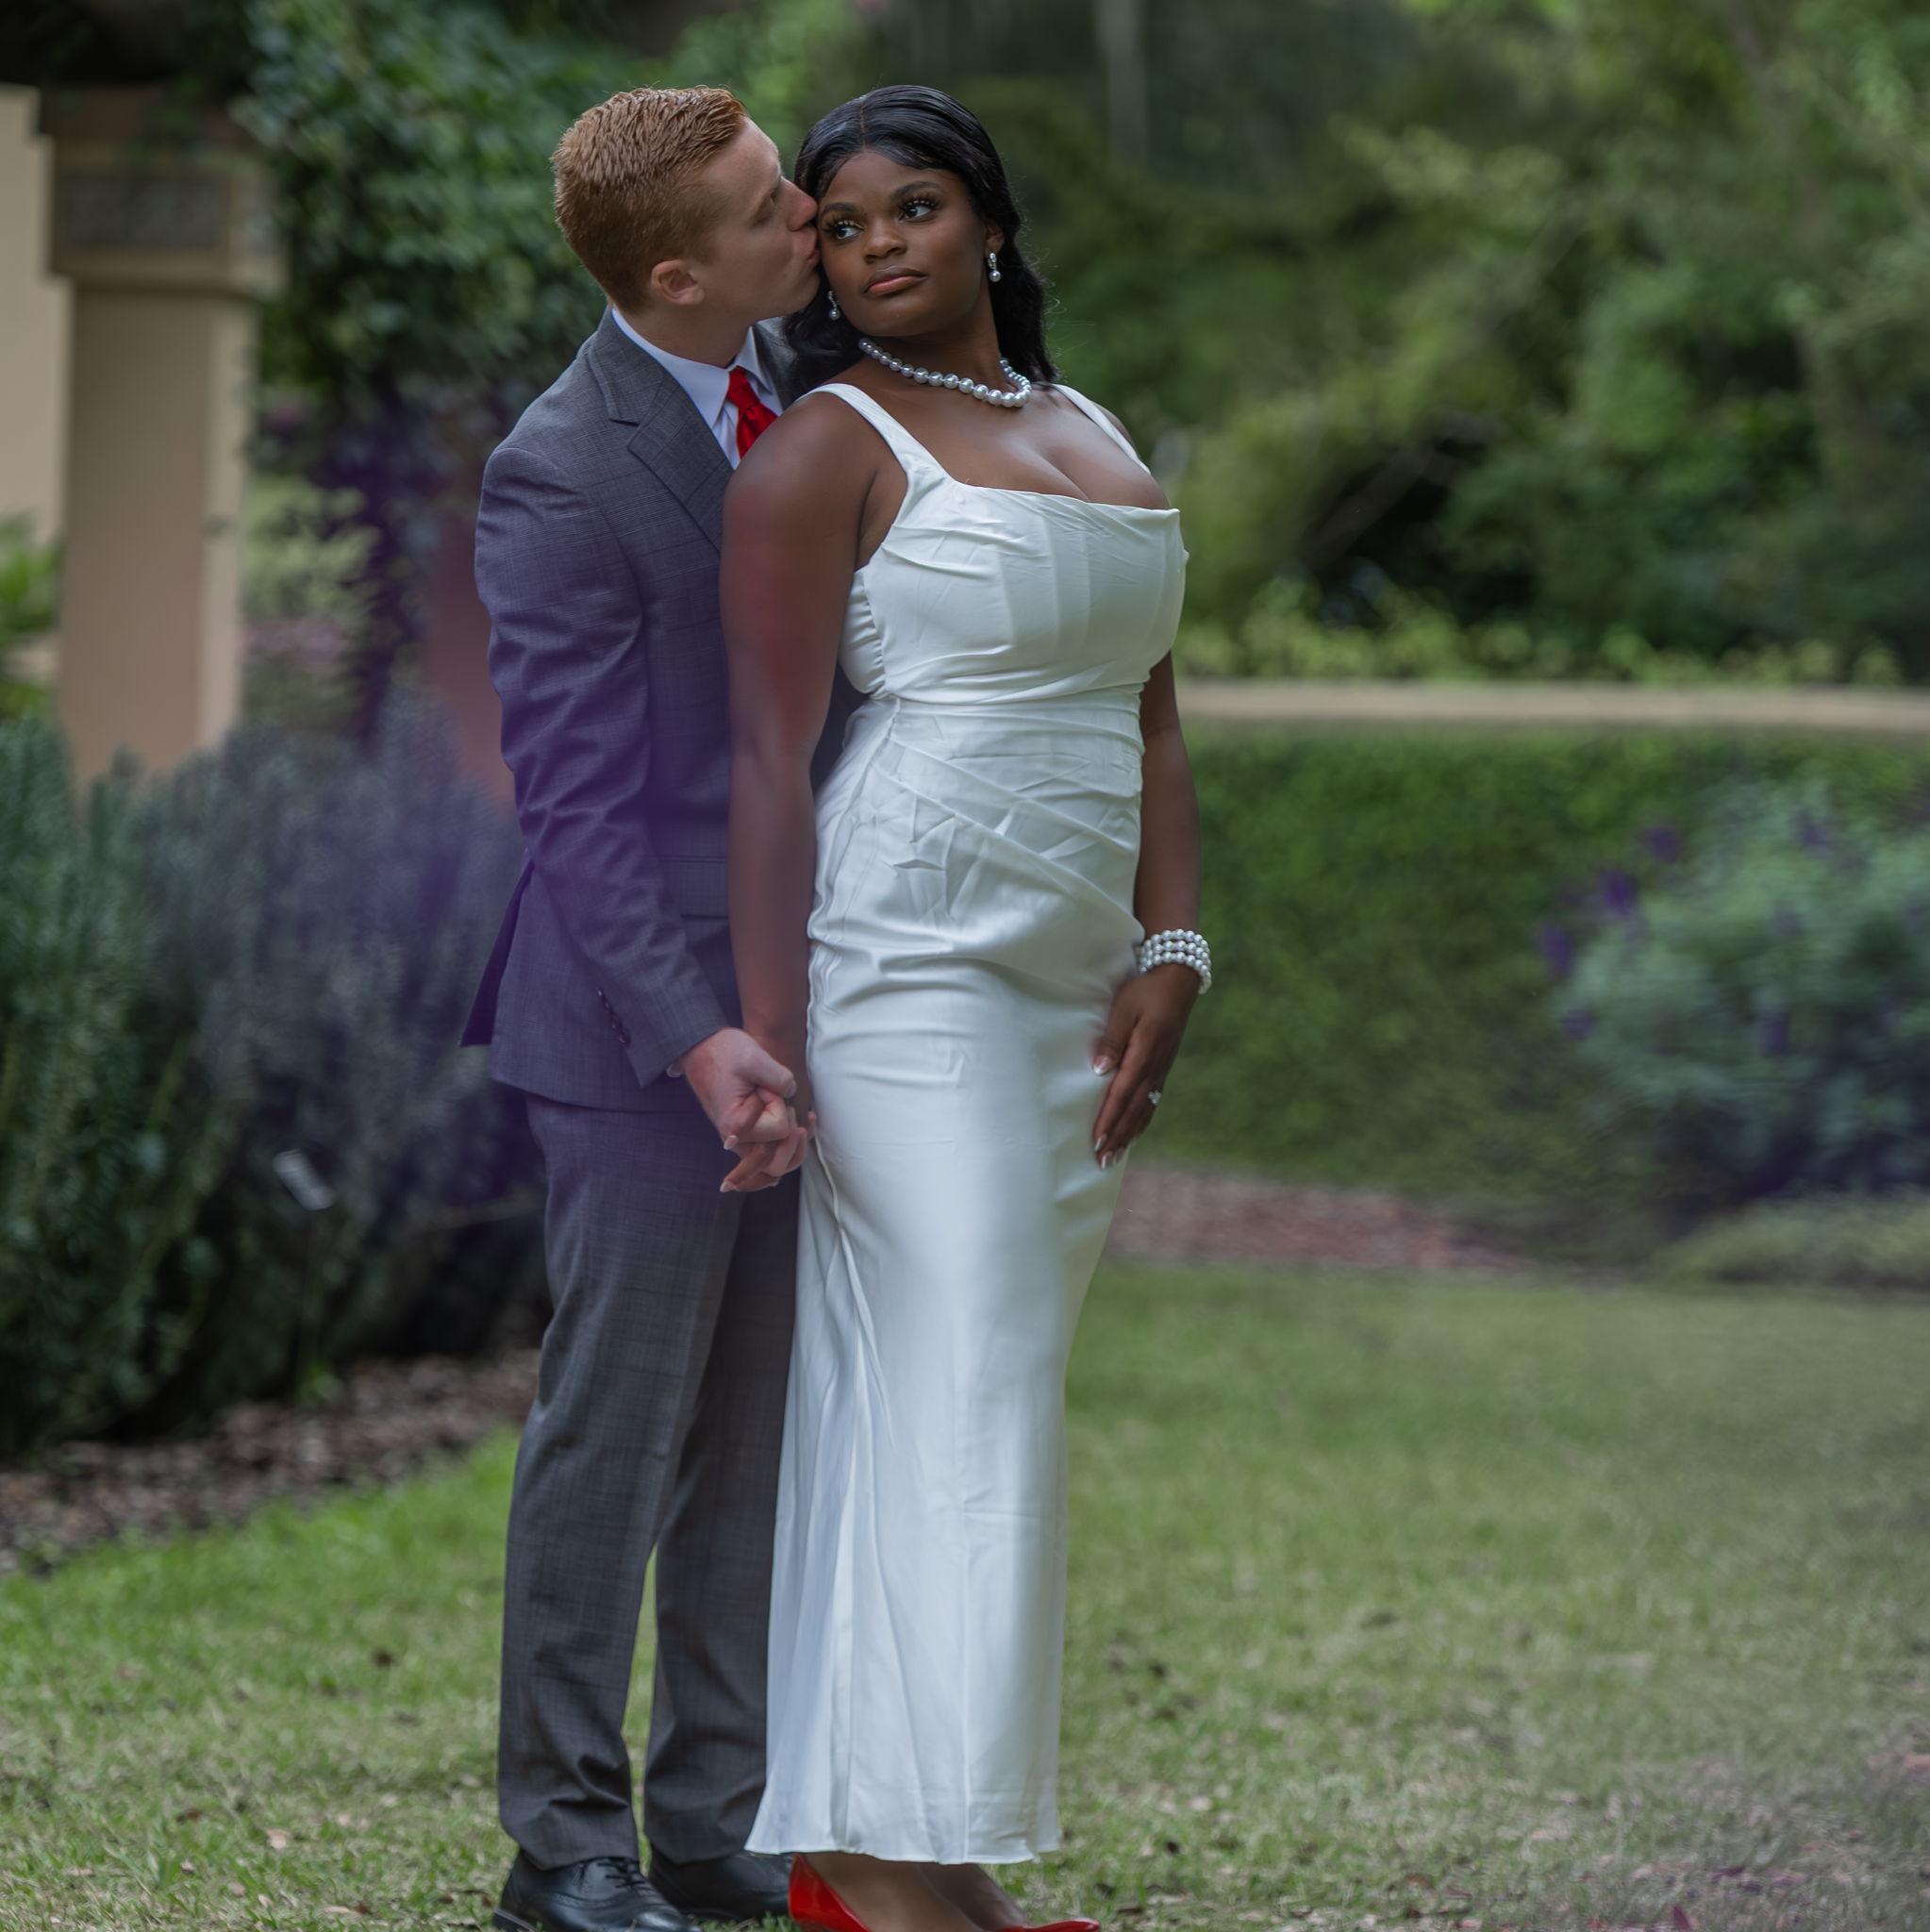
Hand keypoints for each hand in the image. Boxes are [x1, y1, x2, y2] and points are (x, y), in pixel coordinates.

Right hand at [719, 1062, 815, 1193]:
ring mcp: (743, 1141)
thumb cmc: (725, 1053)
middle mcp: (737, 1141)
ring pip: (777, 1166)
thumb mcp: (755, 1058)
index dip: (781, 1107)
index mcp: (735, 1125)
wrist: (704, 1050)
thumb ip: (781, 1079)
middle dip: (791, 1136)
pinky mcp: (749, 1136)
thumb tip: (792, 1096)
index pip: (780, 1130)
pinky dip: (792, 1145)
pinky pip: (773, 1155)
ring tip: (798, 1120)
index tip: (763, 1089)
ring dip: (794, 1146)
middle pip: (778, 1164)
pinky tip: (804, 1125)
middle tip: (784, 1108)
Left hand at [1091, 963, 1197, 1165]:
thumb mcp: (1124, 1008)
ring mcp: (1162, 1068)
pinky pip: (1153, 1100)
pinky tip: (1135, 1133)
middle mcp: (1155, 1067)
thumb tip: (1099, 1070)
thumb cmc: (1146, 990)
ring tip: (1115, 1156)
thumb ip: (1111, 1039)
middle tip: (1102, 1161)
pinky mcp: (1164, 1066)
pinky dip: (1142, 1120)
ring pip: (1144, 1108)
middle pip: (1134, 1109)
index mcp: (1144, 1053)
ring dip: (1129, 1134)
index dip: (1109, 1119)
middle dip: (1117, 1136)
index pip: (1122, 1094)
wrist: (1178, 979)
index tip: (1097, 1141)